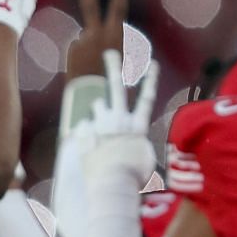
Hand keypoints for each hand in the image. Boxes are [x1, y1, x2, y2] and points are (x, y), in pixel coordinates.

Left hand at [64, 0, 128, 79]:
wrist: (94, 98)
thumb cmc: (114, 84)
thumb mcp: (122, 65)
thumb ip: (112, 50)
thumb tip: (95, 42)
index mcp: (116, 37)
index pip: (119, 11)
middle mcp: (97, 35)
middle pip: (90, 6)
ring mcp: (82, 41)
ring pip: (86, 39)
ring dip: (88, 50)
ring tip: (93, 69)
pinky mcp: (72, 49)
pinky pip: (79, 49)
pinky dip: (81, 58)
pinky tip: (84, 71)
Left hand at [77, 49, 158, 187]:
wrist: (112, 183)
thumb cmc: (133, 176)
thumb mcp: (146, 162)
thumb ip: (142, 148)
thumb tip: (139, 147)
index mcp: (137, 125)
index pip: (147, 98)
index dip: (151, 80)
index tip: (153, 64)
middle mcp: (119, 119)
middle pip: (115, 87)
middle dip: (113, 67)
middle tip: (109, 53)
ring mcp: (100, 125)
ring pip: (97, 105)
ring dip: (99, 111)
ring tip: (102, 125)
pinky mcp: (84, 134)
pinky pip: (83, 125)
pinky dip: (86, 131)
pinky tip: (90, 144)